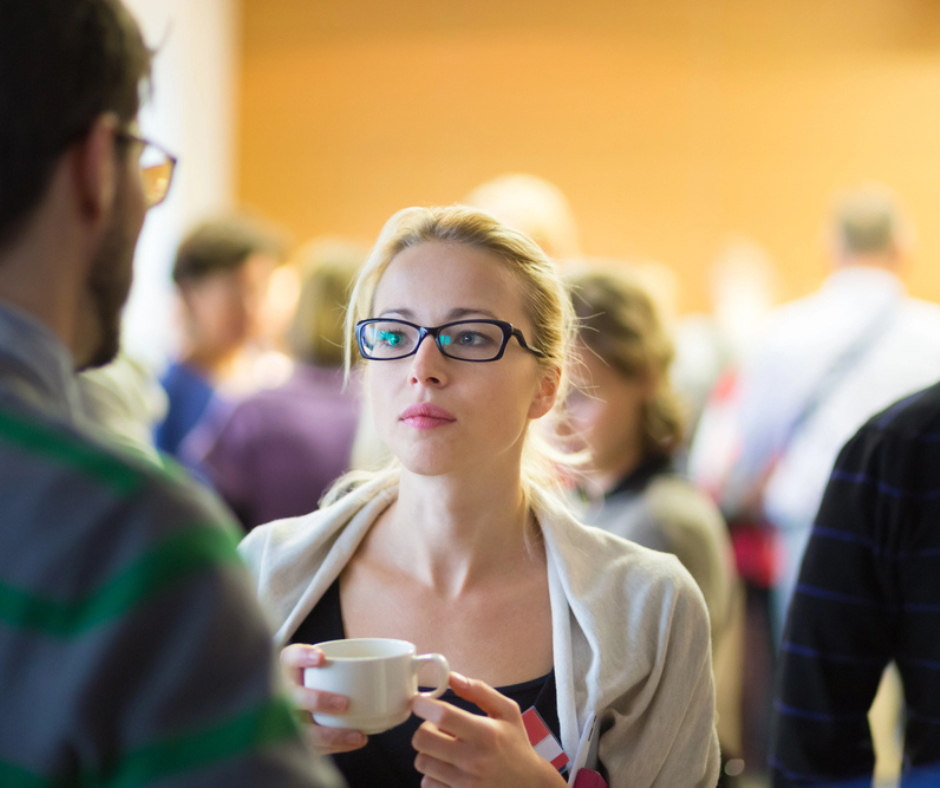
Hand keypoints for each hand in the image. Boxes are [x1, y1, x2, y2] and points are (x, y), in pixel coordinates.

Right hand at [280, 643, 367, 753]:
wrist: (298, 704)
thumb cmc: (323, 678)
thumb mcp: (329, 664)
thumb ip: (354, 661)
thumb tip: (408, 661)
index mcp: (290, 668)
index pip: (289, 658)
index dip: (302, 656)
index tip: (321, 656)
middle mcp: (283, 693)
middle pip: (292, 697)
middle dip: (317, 701)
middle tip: (344, 703)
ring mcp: (285, 719)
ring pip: (300, 730)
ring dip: (329, 734)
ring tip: (357, 734)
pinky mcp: (295, 738)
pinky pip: (312, 746)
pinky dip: (336, 745)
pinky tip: (356, 739)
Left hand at [411, 672, 567, 787]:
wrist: (529, 786)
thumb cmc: (516, 745)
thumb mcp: (508, 712)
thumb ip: (479, 691)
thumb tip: (450, 677)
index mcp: (486, 733)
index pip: (443, 715)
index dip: (423, 705)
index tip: (419, 702)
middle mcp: (473, 760)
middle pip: (423, 739)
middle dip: (424, 729)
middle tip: (436, 729)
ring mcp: (464, 784)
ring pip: (422, 762)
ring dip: (428, 752)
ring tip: (445, 750)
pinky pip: (427, 783)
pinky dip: (432, 775)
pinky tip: (448, 769)